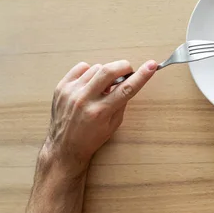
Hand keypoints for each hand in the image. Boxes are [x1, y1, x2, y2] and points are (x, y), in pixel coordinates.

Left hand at [43, 59, 156, 174]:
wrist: (64, 147)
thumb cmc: (91, 138)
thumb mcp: (113, 125)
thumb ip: (121, 103)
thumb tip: (128, 82)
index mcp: (100, 112)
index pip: (126, 89)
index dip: (142, 76)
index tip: (152, 65)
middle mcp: (85, 100)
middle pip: (109, 71)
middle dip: (123, 67)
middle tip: (126, 72)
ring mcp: (71, 92)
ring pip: (96, 68)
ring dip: (106, 73)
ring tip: (103, 85)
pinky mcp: (62, 87)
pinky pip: (81, 67)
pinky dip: (90, 72)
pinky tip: (90, 83)